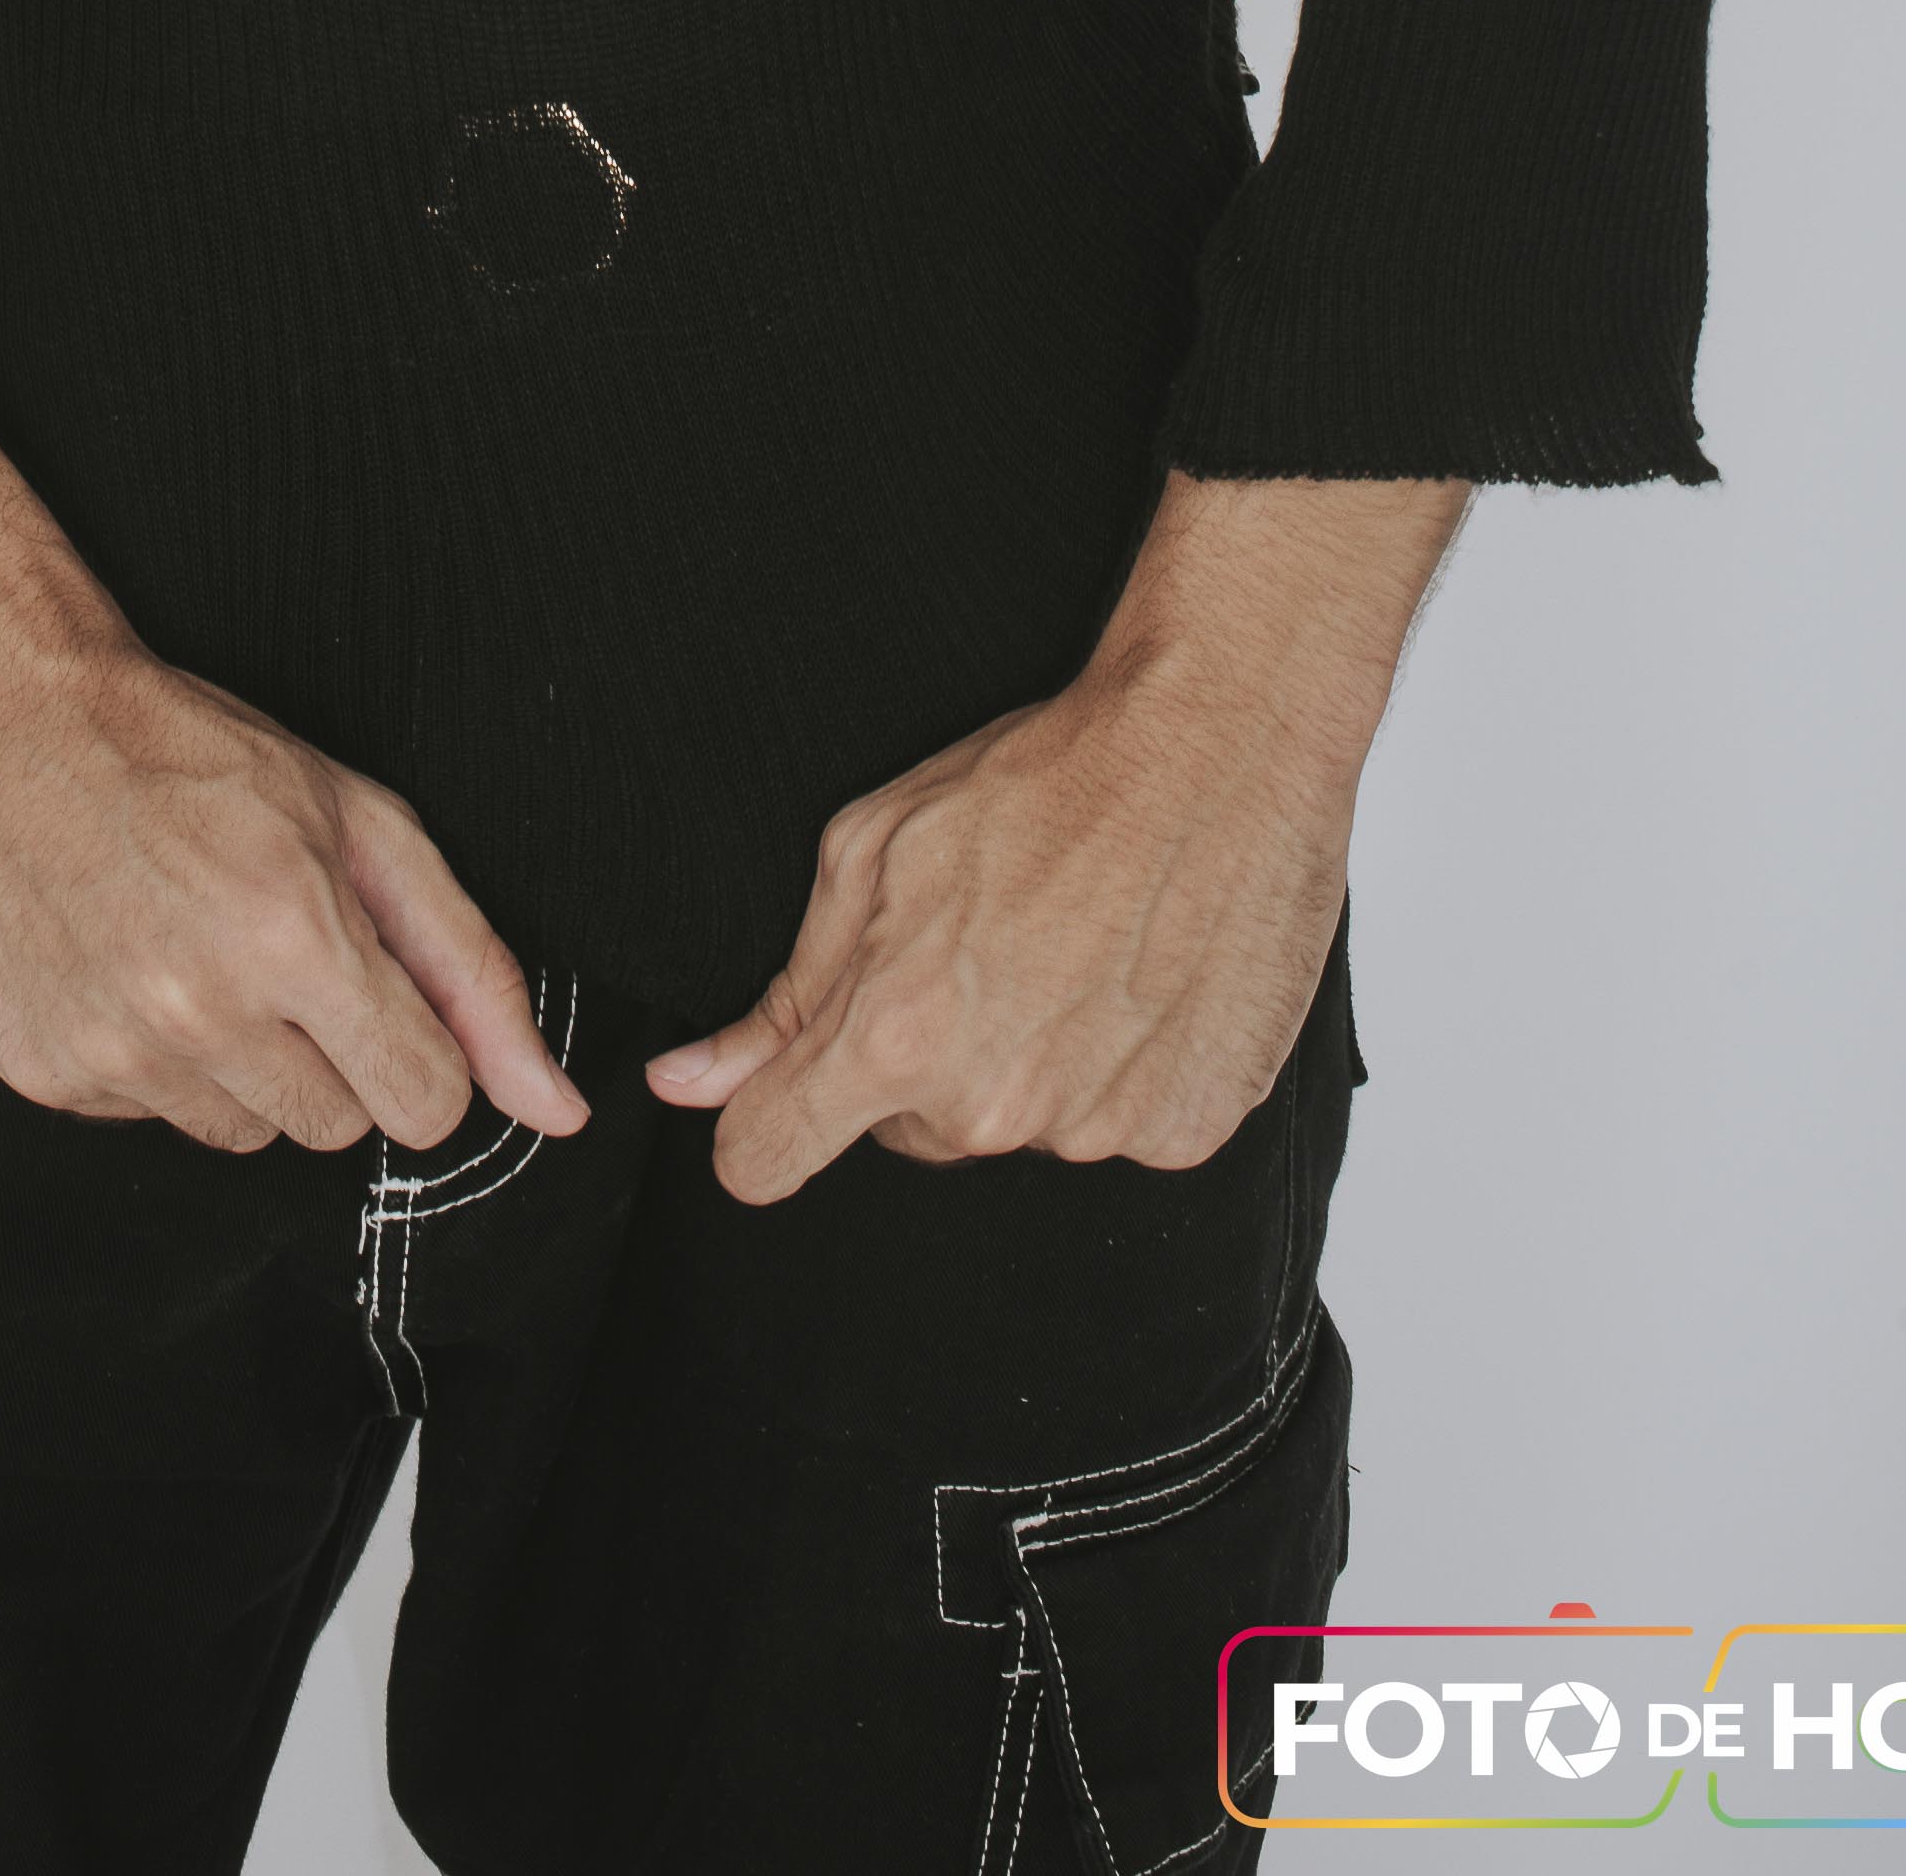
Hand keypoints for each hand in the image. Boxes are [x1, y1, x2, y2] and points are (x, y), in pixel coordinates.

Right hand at [0, 350, 587, 1166]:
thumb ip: (471, 970)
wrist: (4, 716)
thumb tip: (555, 1107)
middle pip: (334, 1128)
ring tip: (190, 947)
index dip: (413, 1046)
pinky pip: (147, 1119)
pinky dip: (147, 1060)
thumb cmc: (186, 750)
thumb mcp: (359, 819)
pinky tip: (122, 962)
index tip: (373, 991)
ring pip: (241, 1135)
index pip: (425, 1105)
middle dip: (325, 1050)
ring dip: (237, 1062)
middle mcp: (199, 1012)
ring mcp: (112, 1054)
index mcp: (294, 938)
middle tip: (267, 944)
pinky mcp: (43, 1075)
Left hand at [642, 469, 1466, 1205]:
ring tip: (1075, 946)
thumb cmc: (1040, 778)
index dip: (762, 1125)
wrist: (1219, 746)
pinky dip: (1119, 1071)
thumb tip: (686, 1084)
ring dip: (1026, 1061)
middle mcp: (994, 1108)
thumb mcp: (870, 847)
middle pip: (906, 1133)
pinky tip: (1139, 977)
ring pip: (1015, 1125)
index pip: (767, 1158)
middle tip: (981, 947)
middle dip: (918, 1058)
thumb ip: (783, 992)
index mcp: (897, 1038)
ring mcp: (1099, 1131)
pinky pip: (1116, 1128)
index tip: (783, 1097)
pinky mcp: (1188, 1130)